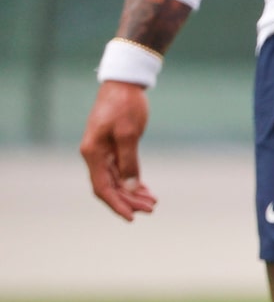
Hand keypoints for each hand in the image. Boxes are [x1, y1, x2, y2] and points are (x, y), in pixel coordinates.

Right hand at [79, 82, 158, 221]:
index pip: (102, 188)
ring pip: (116, 181)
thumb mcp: (129, 133)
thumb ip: (129, 161)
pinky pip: (121, 171)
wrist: (124, 83)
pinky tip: (145, 190)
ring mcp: (103, 152)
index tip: (131, 218)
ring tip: (152, 203)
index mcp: (93, 153)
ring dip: (132, 193)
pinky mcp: (113, 148)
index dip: (116, 204)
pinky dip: (132, 181)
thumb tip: (131, 187)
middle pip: (110, 187)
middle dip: (129, 201)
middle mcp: (94, 156)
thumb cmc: (125, 105)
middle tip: (151, 209)